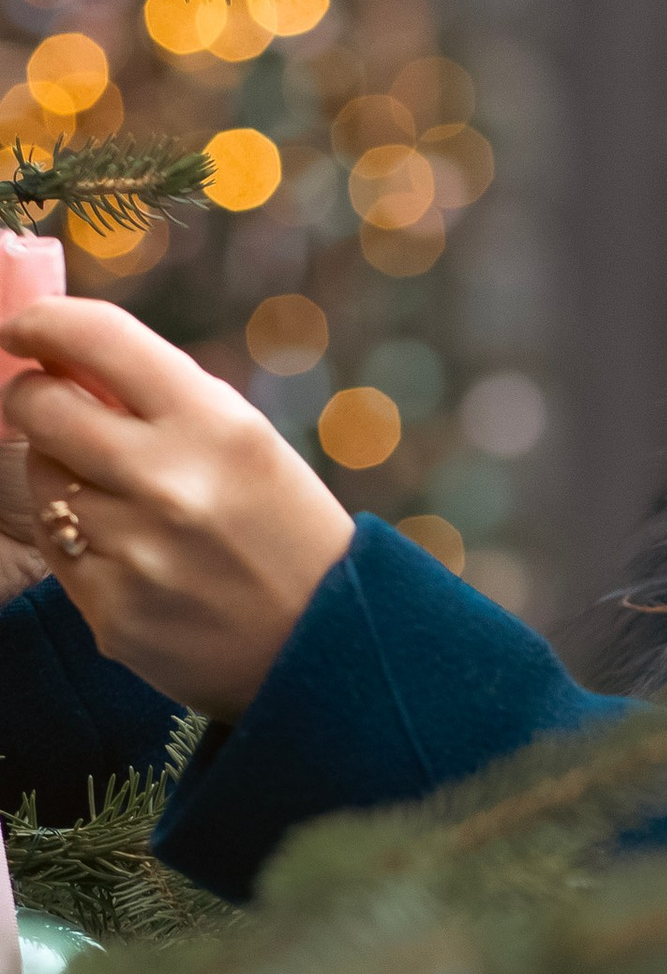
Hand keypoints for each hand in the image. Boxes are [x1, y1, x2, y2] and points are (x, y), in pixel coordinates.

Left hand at [0, 299, 353, 718]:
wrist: (329, 651)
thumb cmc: (285, 532)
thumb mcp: (249, 444)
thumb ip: (165, 399)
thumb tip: (68, 356)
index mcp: (216, 426)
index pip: (100, 340)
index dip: (44, 322)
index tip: (25, 328)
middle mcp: (170, 483)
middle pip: (40, 406)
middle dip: (33, 396)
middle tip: (45, 403)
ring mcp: (135, 552)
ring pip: (42, 481)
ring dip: (64, 477)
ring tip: (122, 501)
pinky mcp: (111, 612)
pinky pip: (57, 550)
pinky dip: (82, 543)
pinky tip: (133, 557)